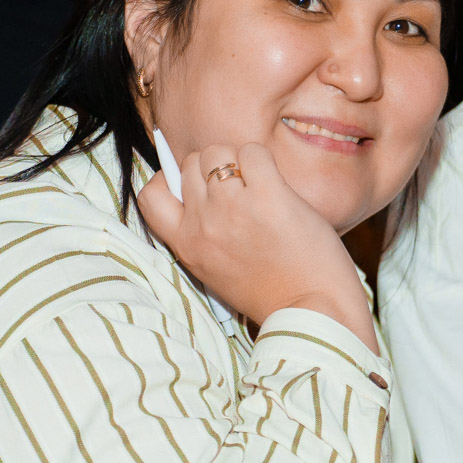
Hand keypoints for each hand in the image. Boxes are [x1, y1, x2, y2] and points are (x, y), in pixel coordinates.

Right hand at [138, 142, 378, 351]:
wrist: (312, 310)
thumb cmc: (272, 292)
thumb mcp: (216, 270)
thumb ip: (203, 234)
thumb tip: (202, 187)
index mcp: (186, 246)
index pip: (150, 195)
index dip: (171, 180)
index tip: (194, 185)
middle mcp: (202, 225)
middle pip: (190, 164)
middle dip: (214, 168)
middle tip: (240, 188)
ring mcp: (232, 208)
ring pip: (219, 152)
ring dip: (239, 161)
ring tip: (260, 186)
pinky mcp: (267, 196)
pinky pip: (253, 152)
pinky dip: (265, 161)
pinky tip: (277, 186)